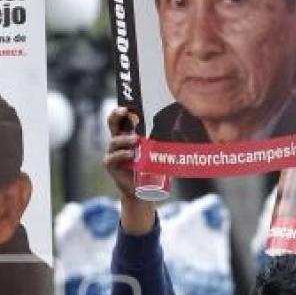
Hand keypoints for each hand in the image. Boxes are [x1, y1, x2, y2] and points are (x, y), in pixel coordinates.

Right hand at [103, 107, 156, 234]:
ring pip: (114, 141)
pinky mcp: (111, 165)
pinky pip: (113, 157)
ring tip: (137, 140)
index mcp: (128, 134)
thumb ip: (166, 142)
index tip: (130, 104)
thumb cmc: (152, 169)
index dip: (123, 109)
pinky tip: (131, 154)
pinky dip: (122, 154)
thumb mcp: (160, 153)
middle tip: (126, 112)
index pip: (122, 117)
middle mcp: (118, 140)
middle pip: (112, 122)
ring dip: (125, 139)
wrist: (142, 191)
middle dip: (117, 114)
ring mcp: (113, 152)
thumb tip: (184, 131)